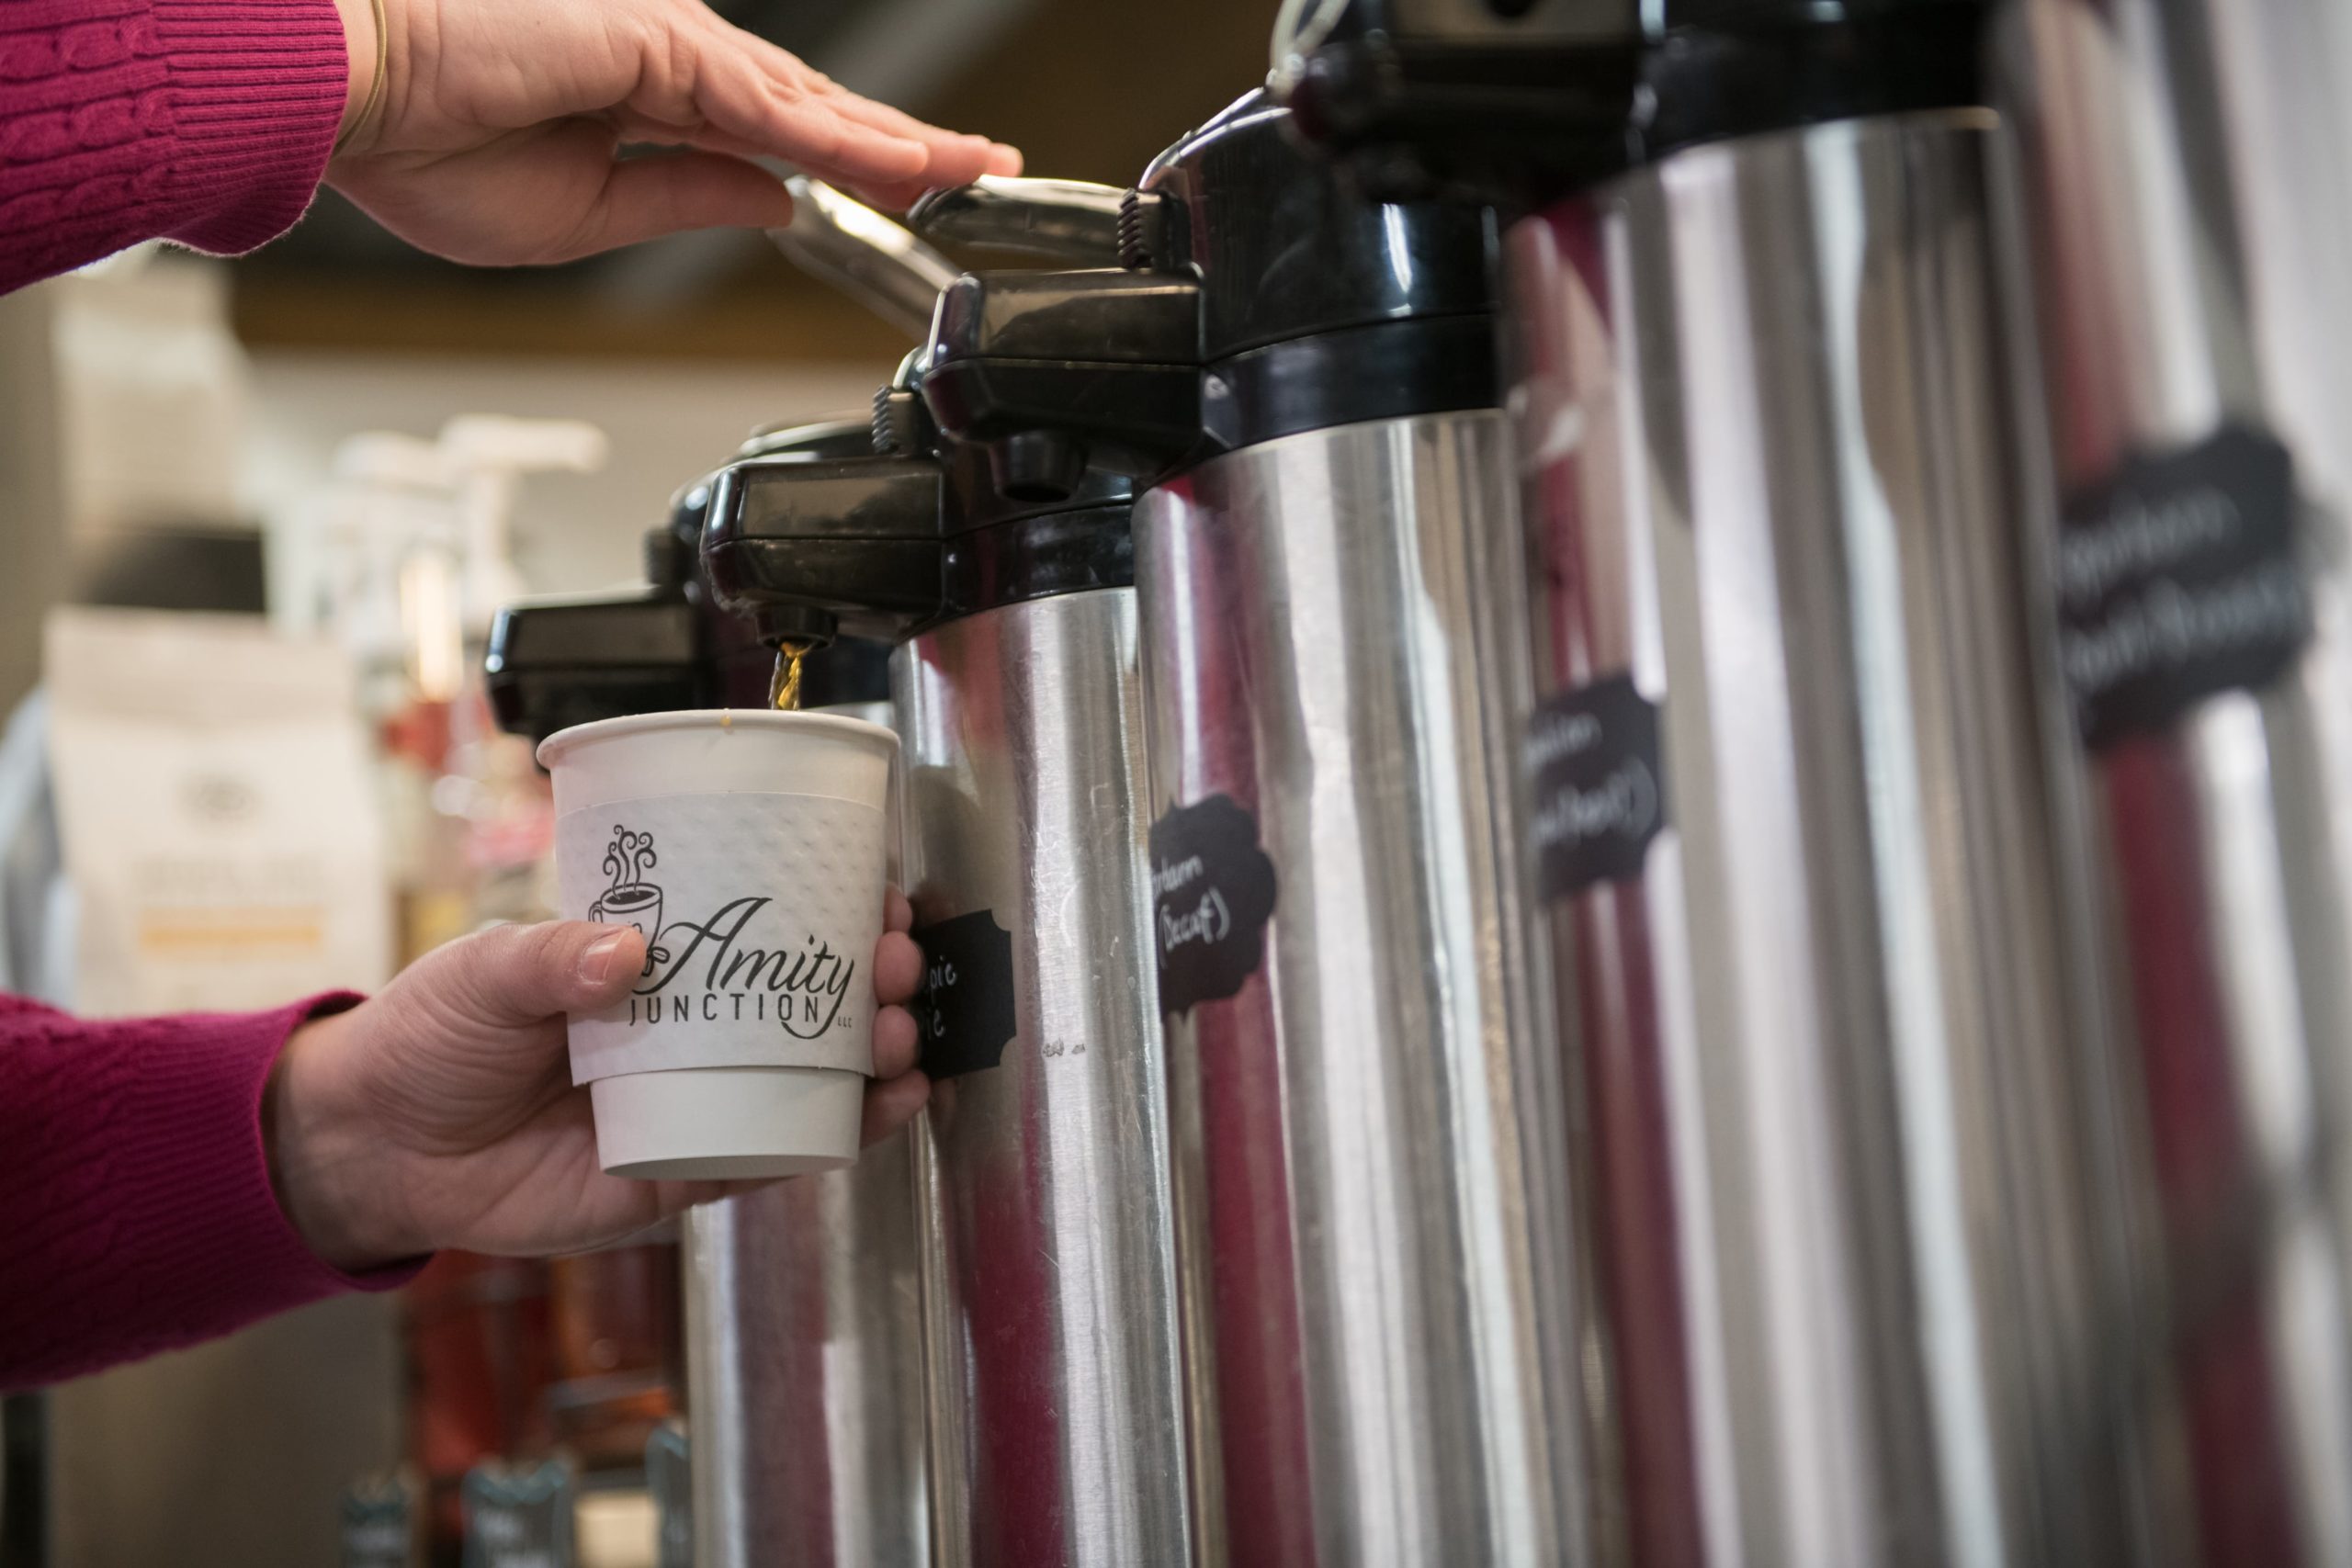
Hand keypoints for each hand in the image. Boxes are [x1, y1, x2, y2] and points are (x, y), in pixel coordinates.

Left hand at [265, 892, 928, 1271]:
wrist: (373, 1147)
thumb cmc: (427, 1040)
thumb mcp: (485, 970)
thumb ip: (551, 956)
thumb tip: (628, 951)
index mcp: (650, 968)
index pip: (755, 927)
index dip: (825, 907)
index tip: (873, 887)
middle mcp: (685, 1032)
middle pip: (804, 1001)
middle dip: (870, 979)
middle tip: (894, 958)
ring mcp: (691, 1104)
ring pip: (808, 1080)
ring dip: (872, 1055)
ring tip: (900, 1030)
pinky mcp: (681, 1178)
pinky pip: (772, 1157)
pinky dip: (836, 1138)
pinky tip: (882, 1110)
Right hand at [324, 0, 1020, 264]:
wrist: (349, 102)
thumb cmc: (425, 149)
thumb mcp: (584, 217)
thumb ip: (686, 200)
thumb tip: (771, 201)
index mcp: (642, 102)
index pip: (773, 138)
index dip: (851, 164)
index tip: (917, 187)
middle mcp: (665, 63)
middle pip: (813, 112)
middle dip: (903, 144)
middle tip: (984, 167)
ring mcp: (666, 45)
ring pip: (810, 106)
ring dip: (896, 141)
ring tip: (974, 168)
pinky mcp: (657, 43)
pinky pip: (774, 106)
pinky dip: (845, 139)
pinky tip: (909, 163)